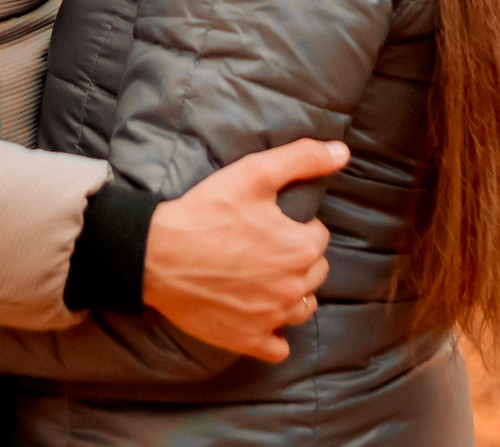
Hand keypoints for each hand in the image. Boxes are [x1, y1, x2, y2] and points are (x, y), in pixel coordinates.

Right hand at [141, 138, 344, 361]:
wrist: (157, 255)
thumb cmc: (206, 212)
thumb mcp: (254, 173)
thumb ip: (302, 159)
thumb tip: (342, 151)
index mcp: (300, 248)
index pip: (319, 236)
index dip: (297, 226)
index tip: (272, 222)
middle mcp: (293, 288)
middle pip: (316, 273)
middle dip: (299, 259)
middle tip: (266, 247)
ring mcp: (271, 318)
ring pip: (303, 309)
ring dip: (292, 294)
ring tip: (266, 279)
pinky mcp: (248, 340)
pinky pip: (279, 347)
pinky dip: (275, 334)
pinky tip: (261, 316)